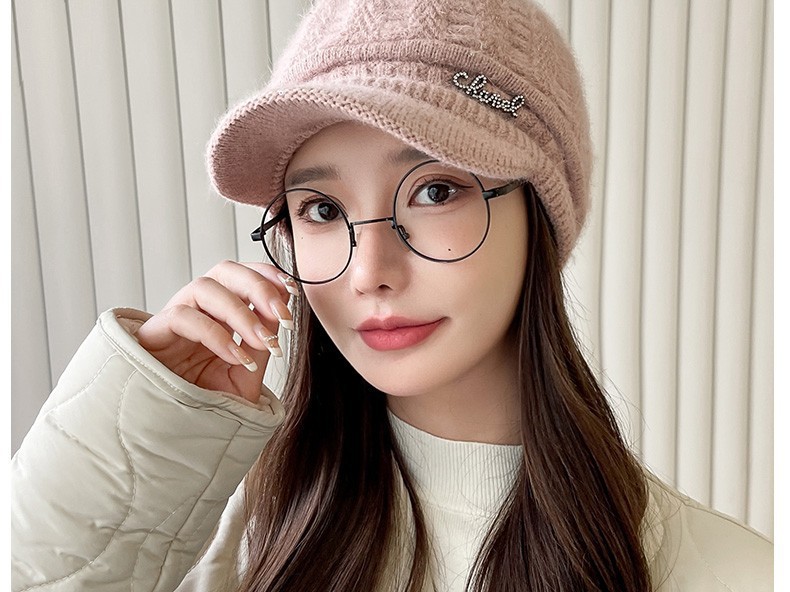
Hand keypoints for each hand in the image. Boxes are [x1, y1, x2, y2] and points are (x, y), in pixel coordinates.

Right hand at [135, 261, 297, 402]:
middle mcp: (197, 309)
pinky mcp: (153, 335)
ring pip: (204, 287)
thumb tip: (281, 310)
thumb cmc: (209, 403)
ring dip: (241, 311)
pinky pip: (182, 317)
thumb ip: (262, 342)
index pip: (242, 276)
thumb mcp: (247, 373)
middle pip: (225, 271)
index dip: (267, 275)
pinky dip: (214, 333)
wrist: (179, 434)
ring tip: (263, 342)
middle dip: (258, 286)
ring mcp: (174, 320)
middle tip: (283, 315)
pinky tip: (235, 357)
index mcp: (220, 313)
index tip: (294, 291)